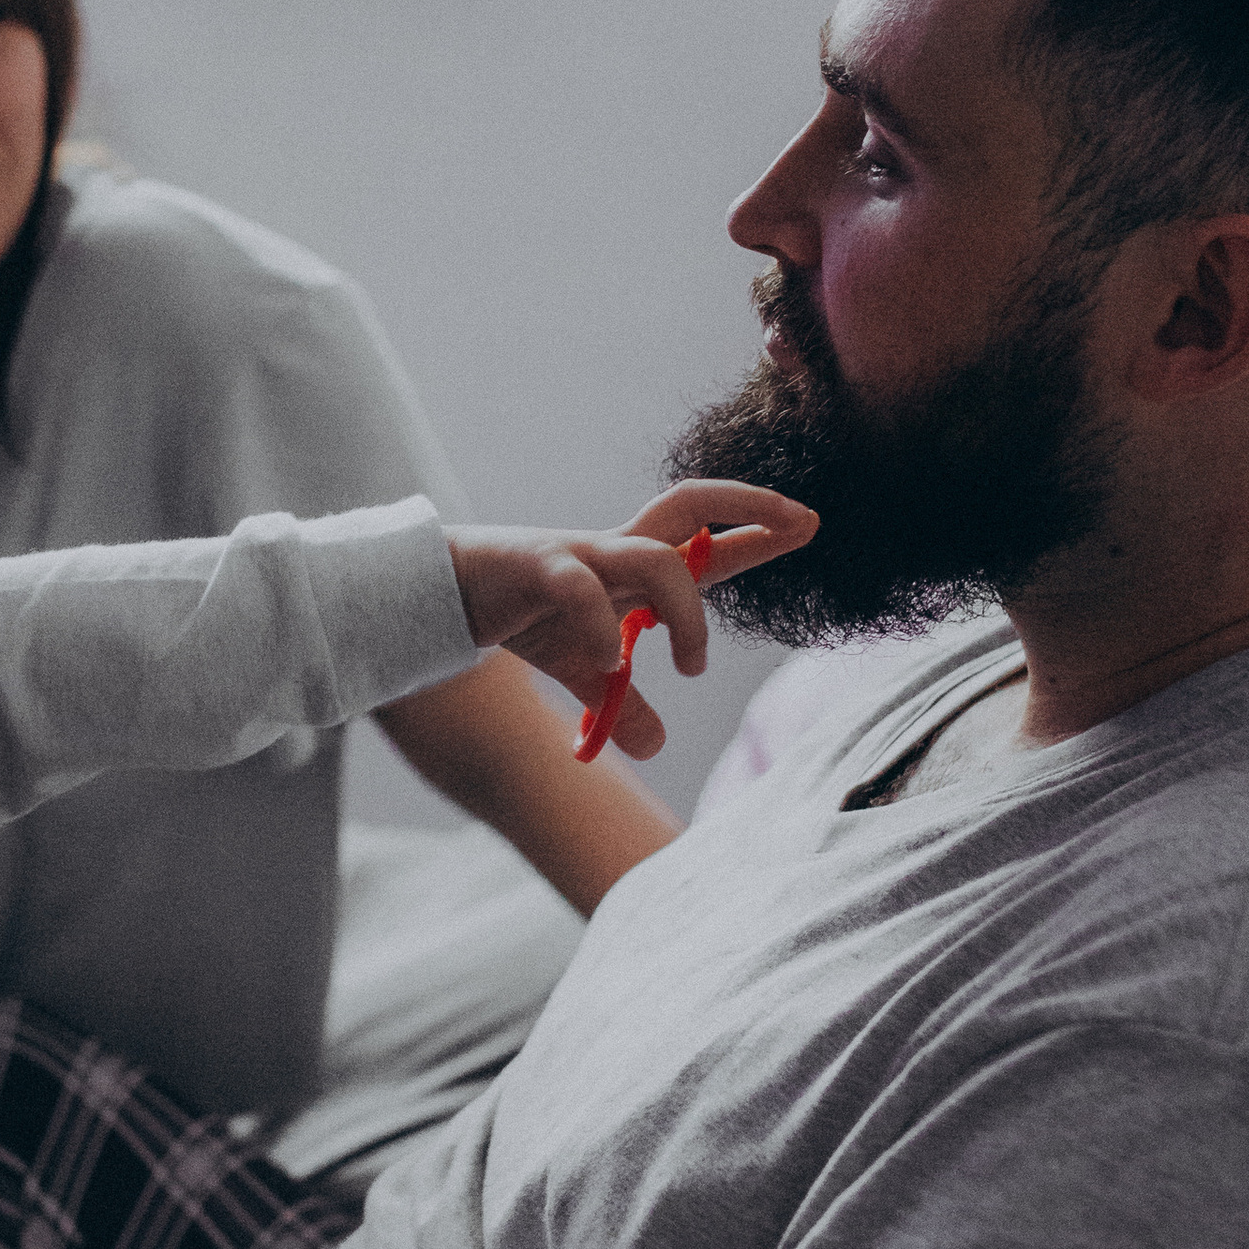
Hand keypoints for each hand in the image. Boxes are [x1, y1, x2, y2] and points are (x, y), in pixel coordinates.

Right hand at [447, 480, 817, 757]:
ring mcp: (578, 552)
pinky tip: (609, 665)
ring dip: (686, 613)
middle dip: (750, 508)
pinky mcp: (536, 566)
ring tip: (689, 668)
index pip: (703, 541)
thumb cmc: (519, 615)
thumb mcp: (580, 667)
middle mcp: (613, 547)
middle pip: (689, 504)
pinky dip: (600, 629)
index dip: (756, 533)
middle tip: (803, 523)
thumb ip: (619, 702)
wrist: (440, 592)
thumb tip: (653, 743)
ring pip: (653, 558)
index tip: (808, 525)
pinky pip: (579, 589)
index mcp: (629, 565)